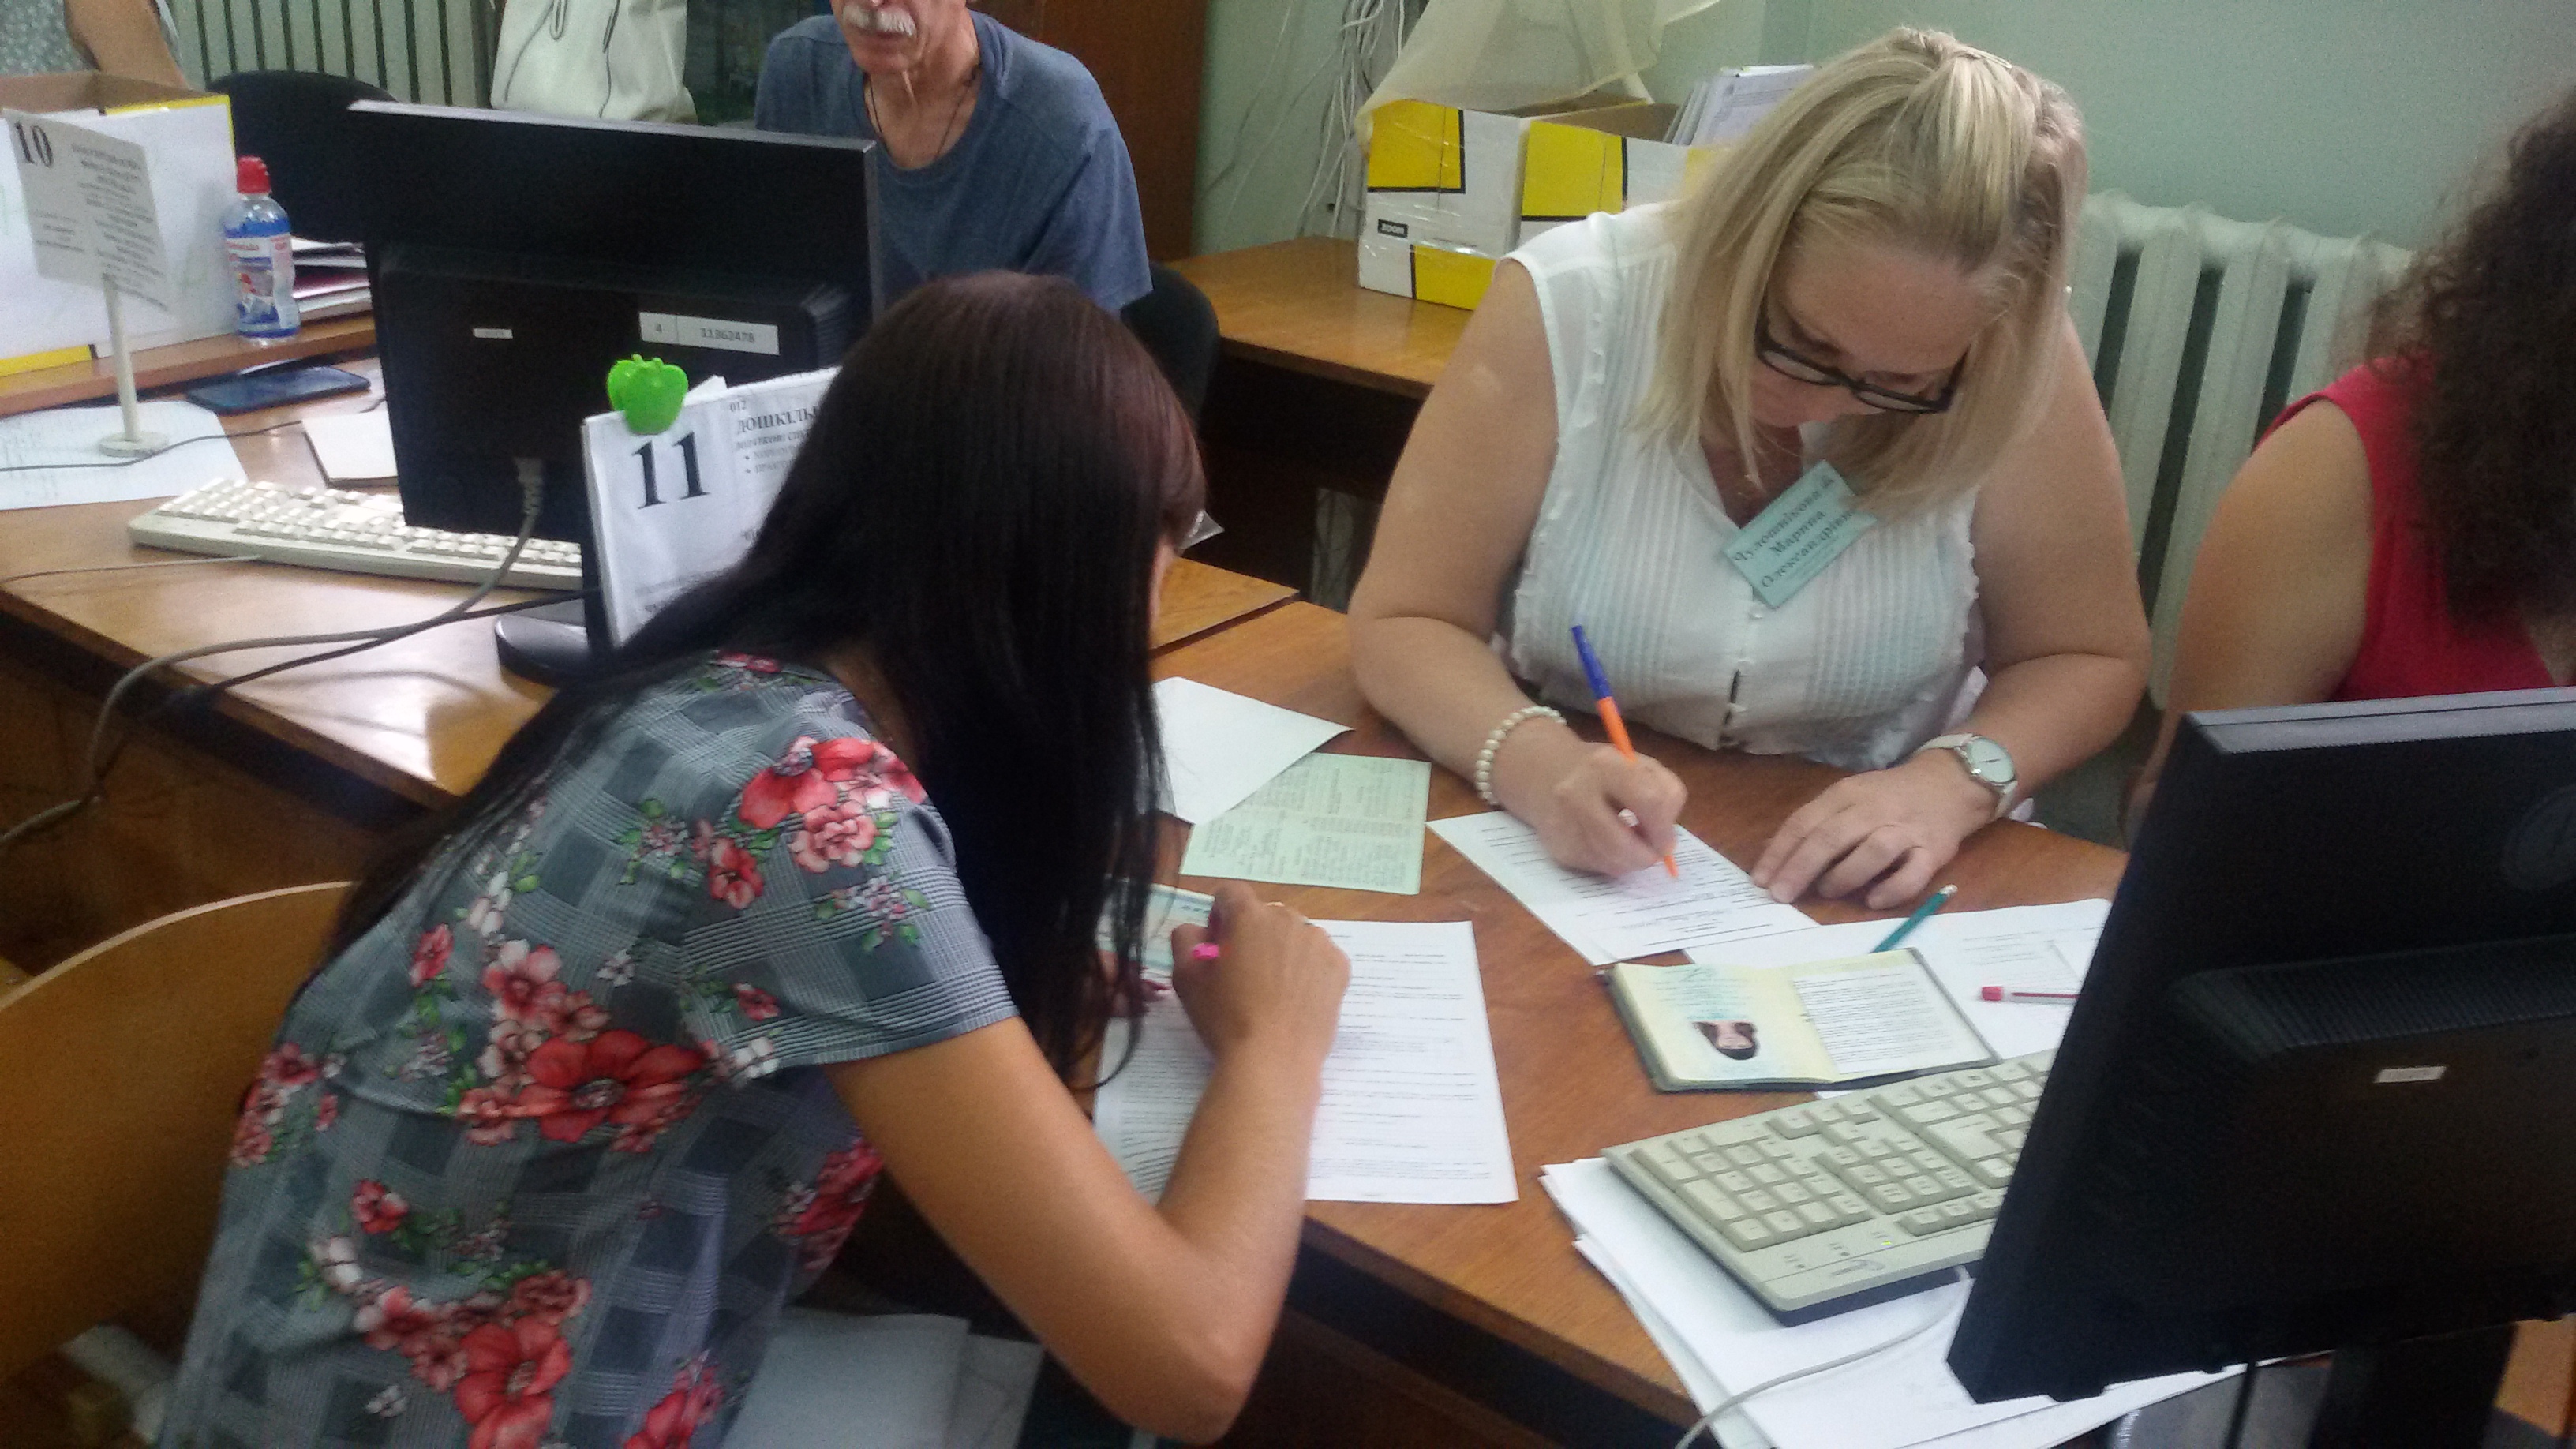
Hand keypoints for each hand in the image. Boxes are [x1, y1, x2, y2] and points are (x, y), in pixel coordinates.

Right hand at [1168, 882, 1348, 1068]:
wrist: (1274, 1060)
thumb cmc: (1225, 1018)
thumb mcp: (1186, 978)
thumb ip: (1185, 940)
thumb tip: (1198, 930)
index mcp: (1248, 916)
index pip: (1230, 893)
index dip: (1219, 915)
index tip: (1218, 946)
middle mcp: (1288, 919)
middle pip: (1265, 915)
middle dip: (1252, 935)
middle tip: (1244, 974)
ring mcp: (1319, 942)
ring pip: (1295, 935)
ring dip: (1282, 950)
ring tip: (1274, 991)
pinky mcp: (1340, 967)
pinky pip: (1319, 957)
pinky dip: (1308, 970)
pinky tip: (1297, 999)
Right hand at [1491, 723, 1687, 875]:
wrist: (1544, 774)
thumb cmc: (1602, 771)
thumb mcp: (1637, 764)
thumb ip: (1664, 792)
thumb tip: (1666, 839)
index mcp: (1605, 765)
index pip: (1649, 801)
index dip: (1664, 828)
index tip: (1667, 838)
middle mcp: (1578, 794)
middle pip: (1625, 846)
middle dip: (1648, 855)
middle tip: (1655, 852)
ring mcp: (1564, 824)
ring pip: (1613, 864)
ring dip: (1631, 861)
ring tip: (1631, 843)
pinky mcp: (1559, 849)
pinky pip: (1599, 869)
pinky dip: (1612, 862)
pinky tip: (1607, 844)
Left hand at [1752, 753, 1994, 907]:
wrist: (1950, 784)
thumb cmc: (1888, 797)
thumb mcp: (1849, 797)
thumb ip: (1817, 823)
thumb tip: (1774, 858)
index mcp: (1847, 794)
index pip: (1806, 822)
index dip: (1780, 852)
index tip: (1761, 880)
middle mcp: (1874, 810)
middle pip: (1832, 837)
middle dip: (1801, 867)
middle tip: (1781, 895)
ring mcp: (1906, 830)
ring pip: (1872, 851)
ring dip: (1844, 876)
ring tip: (1827, 891)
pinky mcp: (1933, 851)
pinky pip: (1913, 874)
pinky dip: (1892, 890)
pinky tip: (1873, 901)